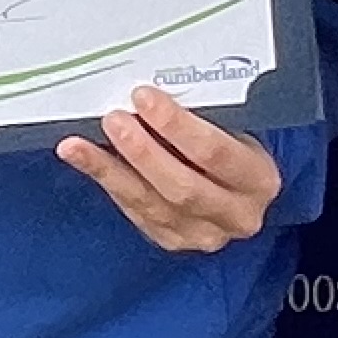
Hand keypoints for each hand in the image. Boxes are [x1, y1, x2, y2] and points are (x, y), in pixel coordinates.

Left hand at [58, 89, 280, 252]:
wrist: (240, 189)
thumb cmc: (233, 146)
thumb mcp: (234, 128)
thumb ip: (203, 117)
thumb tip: (149, 96)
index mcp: (258, 179)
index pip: (216, 153)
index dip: (177, 125)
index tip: (144, 98)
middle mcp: (236, 215)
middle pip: (183, 187)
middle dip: (142, 152)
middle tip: (113, 120)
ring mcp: (203, 235)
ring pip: (151, 205)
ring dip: (111, 171)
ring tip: (79, 145)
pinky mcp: (173, 241)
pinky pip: (135, 213)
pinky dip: (108, 183)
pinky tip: (85, 161)